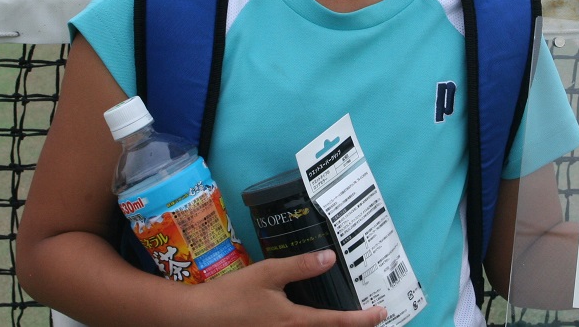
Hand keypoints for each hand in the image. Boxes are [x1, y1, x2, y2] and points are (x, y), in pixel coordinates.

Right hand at [187, 250, 386, 325]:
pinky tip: (312, 318)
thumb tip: (330, 257)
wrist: (197, 320)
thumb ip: (299, 266)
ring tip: (348, 317)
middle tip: (370, 316)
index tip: (382, 313)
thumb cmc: (232, 295)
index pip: (337, 322)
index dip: (363, 319)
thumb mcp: (267, 273)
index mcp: (295, 322)